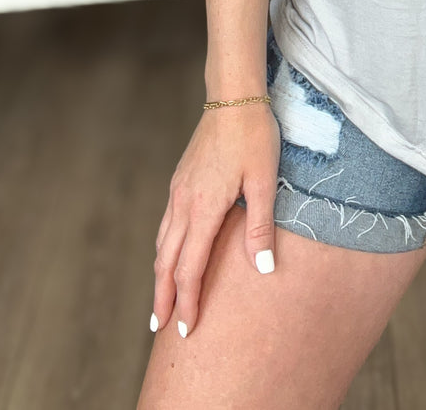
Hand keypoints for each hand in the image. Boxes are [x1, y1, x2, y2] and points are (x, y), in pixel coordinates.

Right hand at [151, 104, 280, 337]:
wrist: (233, 96)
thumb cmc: (254, 135)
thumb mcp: (265, 180)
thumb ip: (260, 226)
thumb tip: (262, 269)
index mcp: (204, 208)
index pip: (190, 267)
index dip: (187, 301)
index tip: (185, 329)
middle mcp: (183, 203)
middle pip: (166, 261)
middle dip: (163, 297)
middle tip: (159, 328)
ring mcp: (178, 190)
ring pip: (162, 243)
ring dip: (160, 275)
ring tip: (160, 300)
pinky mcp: (180, 180)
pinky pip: (165, 224)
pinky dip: (163, 250)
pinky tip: (169, 255)